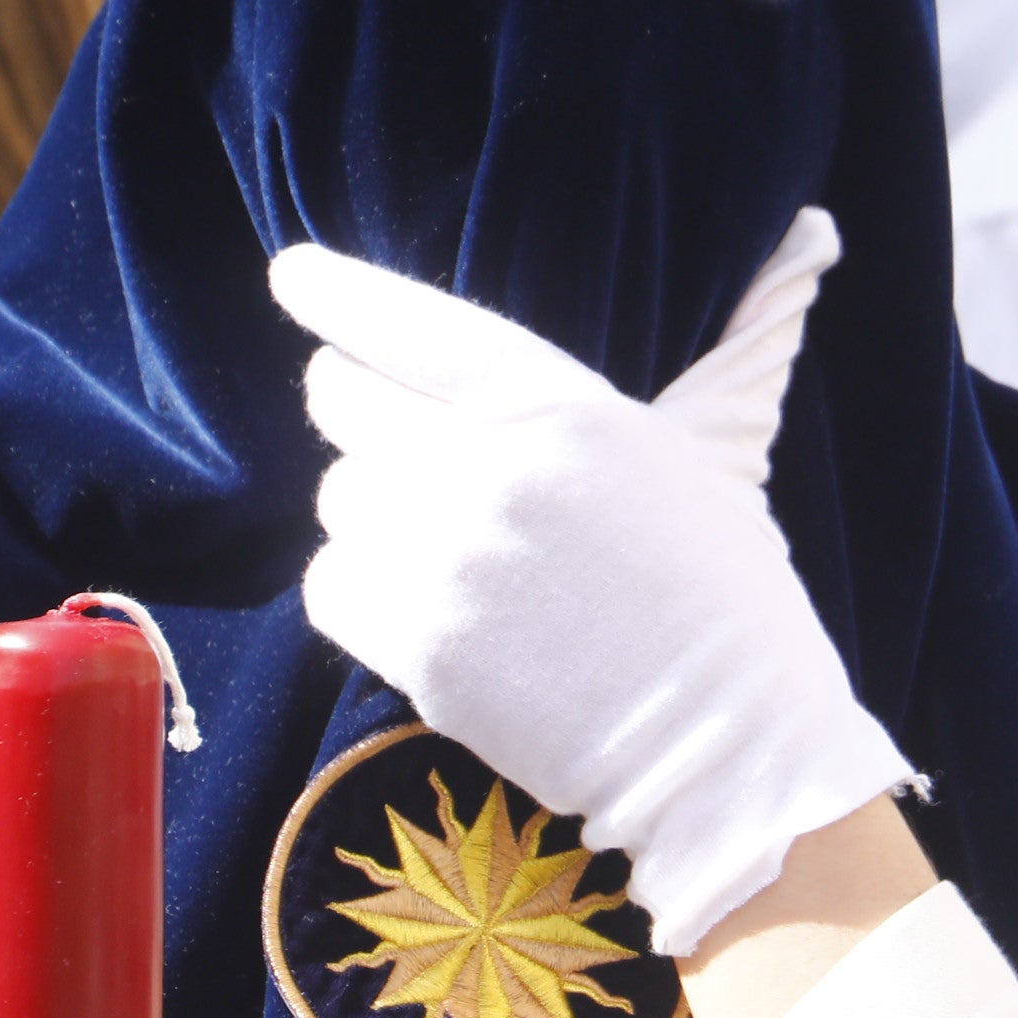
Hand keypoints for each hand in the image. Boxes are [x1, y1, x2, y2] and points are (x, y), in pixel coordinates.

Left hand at [270, 211, 915, 953]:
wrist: (725, 742)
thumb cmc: (715, 602)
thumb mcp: (668, 465)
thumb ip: (562, 417)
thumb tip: (464, 387)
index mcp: (568, 408)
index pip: (422, 327)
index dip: (346, 296)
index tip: (292, 275)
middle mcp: (492, 469)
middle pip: (348, 405)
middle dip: (357, 414)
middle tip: (393, 449)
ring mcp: (448, 558)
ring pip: (340, 500)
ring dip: (372, 519)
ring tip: (451, 558)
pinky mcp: (417, 643)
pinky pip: (329, 585)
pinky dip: (360, 593)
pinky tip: (428, 613)